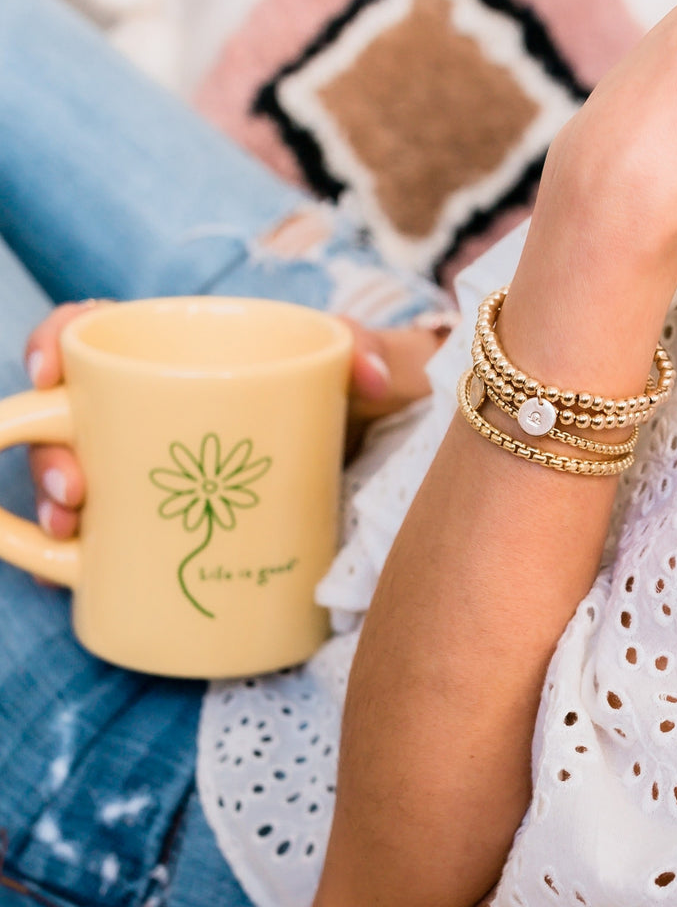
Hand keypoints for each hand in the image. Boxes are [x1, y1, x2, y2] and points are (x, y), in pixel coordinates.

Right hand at [23, 303, 454, 543]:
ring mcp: (165, 470)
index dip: (56, 342)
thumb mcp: (381, 371)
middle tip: (77, 487)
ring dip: (54, 504)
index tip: (50, 372)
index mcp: (198, 358)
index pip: (103, 335)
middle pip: (76, 418)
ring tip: (75, 526)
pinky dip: (74, 556)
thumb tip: (364, 375)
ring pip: (82, 478)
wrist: (397, 459)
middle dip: (50, 450)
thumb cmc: (376, 401)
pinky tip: (72, 571)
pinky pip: (108, 538)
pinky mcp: (177, 525)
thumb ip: (379, 353)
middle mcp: (166, 413)